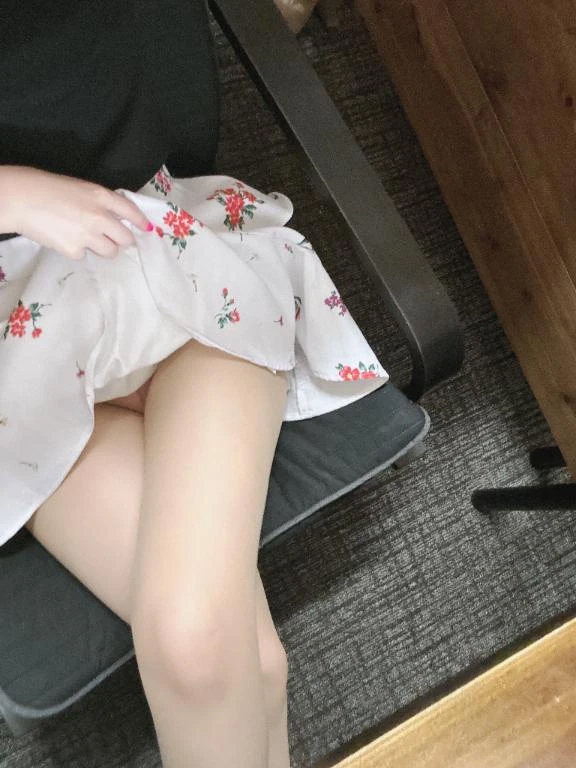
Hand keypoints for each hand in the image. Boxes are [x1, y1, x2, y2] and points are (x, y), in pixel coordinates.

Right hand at [0, 166, 151, 258]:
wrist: (21, 199)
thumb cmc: (47, 188)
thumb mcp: (79, 188)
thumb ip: (99, 202)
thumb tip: (114, 218)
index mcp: (101, 196)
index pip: (131, 211)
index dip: (141, 222)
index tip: (147, 229)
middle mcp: (100, 217)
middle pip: (126, 239)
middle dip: (123, 241)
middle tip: (115, 241)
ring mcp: (88, 235)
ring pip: (110, 252)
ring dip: (104, 248)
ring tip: (87, 239)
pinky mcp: (75, 250)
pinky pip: (85, 255)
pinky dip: (78, 250)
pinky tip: (65, 239)